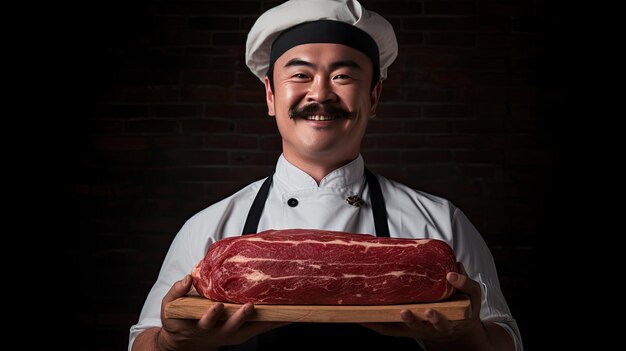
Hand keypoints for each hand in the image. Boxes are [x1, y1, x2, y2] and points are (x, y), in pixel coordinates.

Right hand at [156, 275, 288, 350]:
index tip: (216, 307)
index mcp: (200, 324)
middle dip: (240, 318)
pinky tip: (290, 314)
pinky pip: (261, 327)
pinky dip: (275, 322)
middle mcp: (219, 332)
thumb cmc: (181, 319)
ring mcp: (233, 333)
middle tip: (249, 307)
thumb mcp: (170, 306)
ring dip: (265, 321)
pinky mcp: (245, 331)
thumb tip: (187, 278)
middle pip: (232, 327)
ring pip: (251, 329)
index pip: (206, 321)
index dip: (212, 315)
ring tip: (280, 311)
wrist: (188, 340)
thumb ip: (177, 291)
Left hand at [360, 263, 492, 349]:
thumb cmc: (462, 309)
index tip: (430, 308)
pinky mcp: (403, 327)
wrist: (457, 329)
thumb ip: (466, 284)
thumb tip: (454, 268)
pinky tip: (360, 315)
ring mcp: (414, 329)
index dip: (435, 318)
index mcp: (447, 322)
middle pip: (419, 329)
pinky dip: (373, 323)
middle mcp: (429, 329)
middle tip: (404, 311)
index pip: (442, 321)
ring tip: (371, 314)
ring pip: (398, 329)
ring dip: (384, 323)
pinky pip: (386, 328)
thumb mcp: (472, 297)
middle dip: (411, 321)